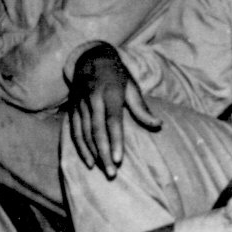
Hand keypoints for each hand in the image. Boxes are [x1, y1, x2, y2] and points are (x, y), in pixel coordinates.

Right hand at [66, 43, 159, 178]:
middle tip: (112, 173)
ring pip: (84, 134)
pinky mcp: (72, 108)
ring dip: (93, 154)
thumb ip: (142, 108)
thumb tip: (159, 125)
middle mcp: (92, 99)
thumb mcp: (132, 86)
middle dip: (103, 154)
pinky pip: (74, 131)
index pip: (112, 121)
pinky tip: (89, 161)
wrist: (91, 57)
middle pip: (97, 131)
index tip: (119, 160)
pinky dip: (81, 148)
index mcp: (110, 93)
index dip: (115, 141)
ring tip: (103, 170)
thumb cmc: (118, 75)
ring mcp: (80, 104)